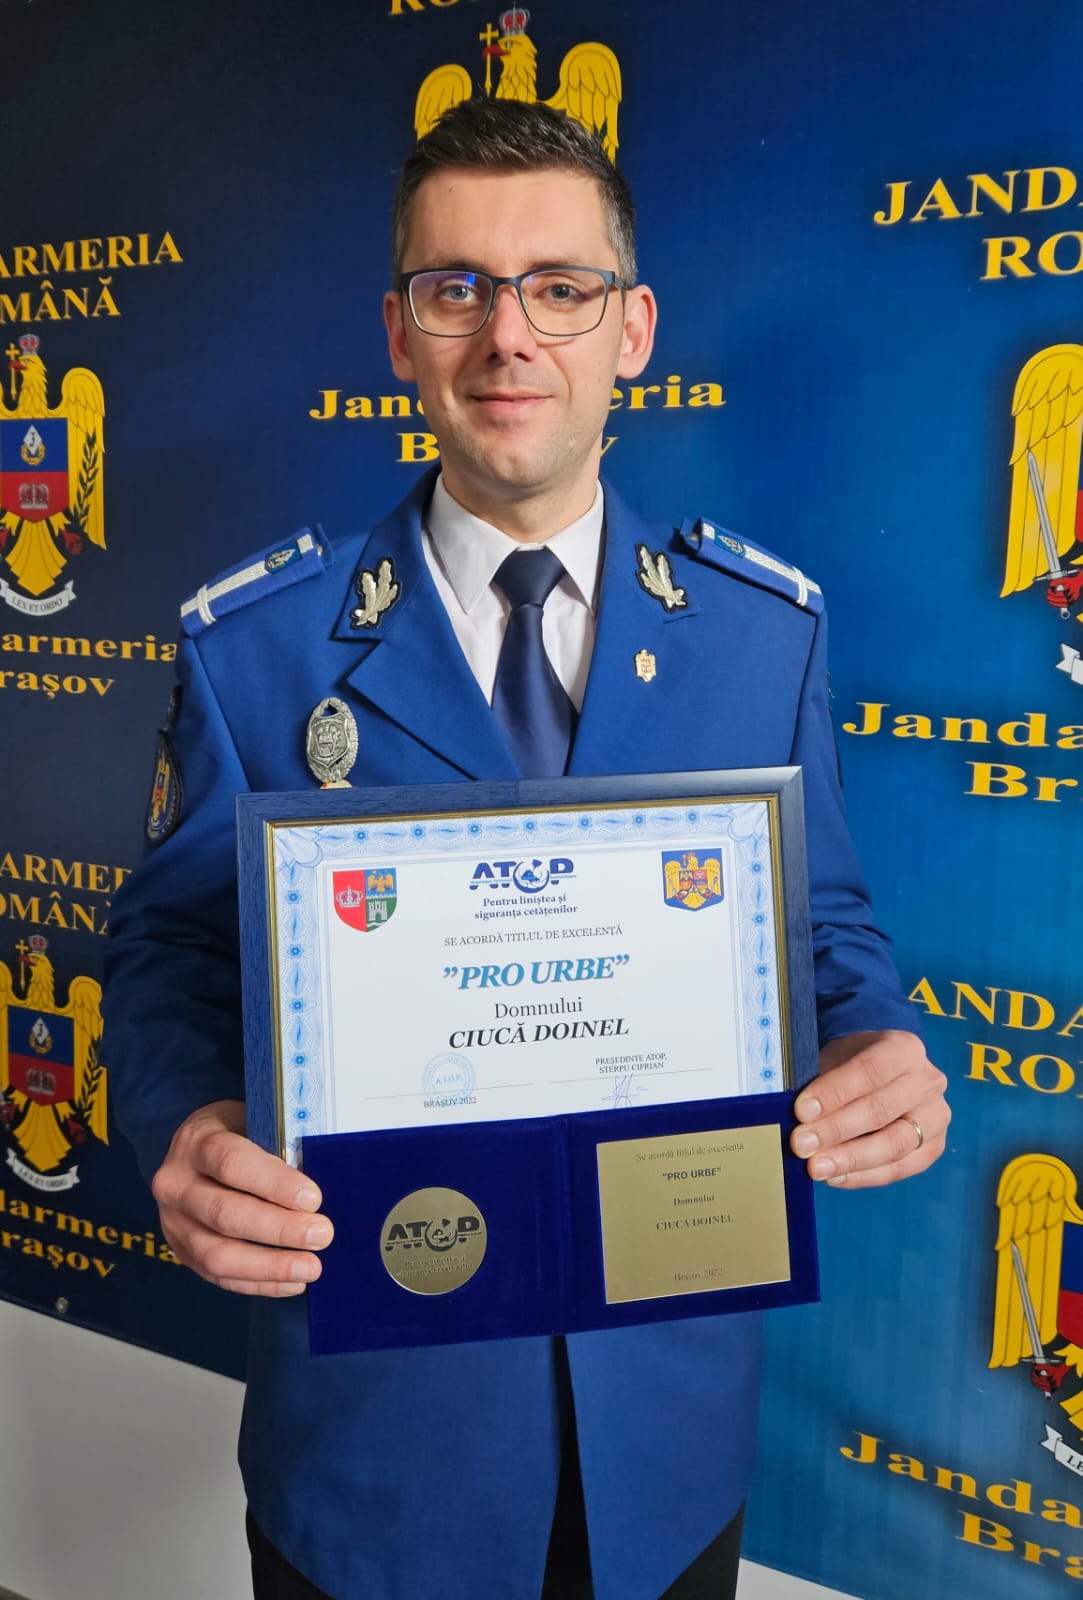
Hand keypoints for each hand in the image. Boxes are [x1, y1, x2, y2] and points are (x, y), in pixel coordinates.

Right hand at [152, 1099, 333, 1295]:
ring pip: (218, 1254)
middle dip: (278, 1229)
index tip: (313, 1199)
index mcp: (195, 1142)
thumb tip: (322, 1176)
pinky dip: (259, 1283)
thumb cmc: (236, 1131)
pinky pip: (220, 1276)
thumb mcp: (252, 1120)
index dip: (275, 1183)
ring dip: (269, 1266)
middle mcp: (176, 1184)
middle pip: (226, 1214)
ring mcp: (174, 1223)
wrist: (192, 1150)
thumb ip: (279, 1143)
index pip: (233, 1163)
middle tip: (321, 1235)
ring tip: (310, 1267)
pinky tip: (293, 1282)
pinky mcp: (183, 1251)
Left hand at [789, 1031, 948, 1187]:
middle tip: (801, 1144)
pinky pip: (900, 1169)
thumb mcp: (836, 1058)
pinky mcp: (934, 1146)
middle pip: (880, 1110)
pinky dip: (864, 1176)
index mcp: (904, 1048)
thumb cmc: (852, 1064)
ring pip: (894, 1144)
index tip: (801, 1112)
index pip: (869, 1071)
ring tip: (816, 1167)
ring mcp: (936, 1116)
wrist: (881, 1070)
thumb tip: (797, 1118)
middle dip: (835, 1130)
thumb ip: (819, 1083)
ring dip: (850, 1159)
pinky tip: (835, 1177)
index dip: (834, 1093)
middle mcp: (927, 1081)